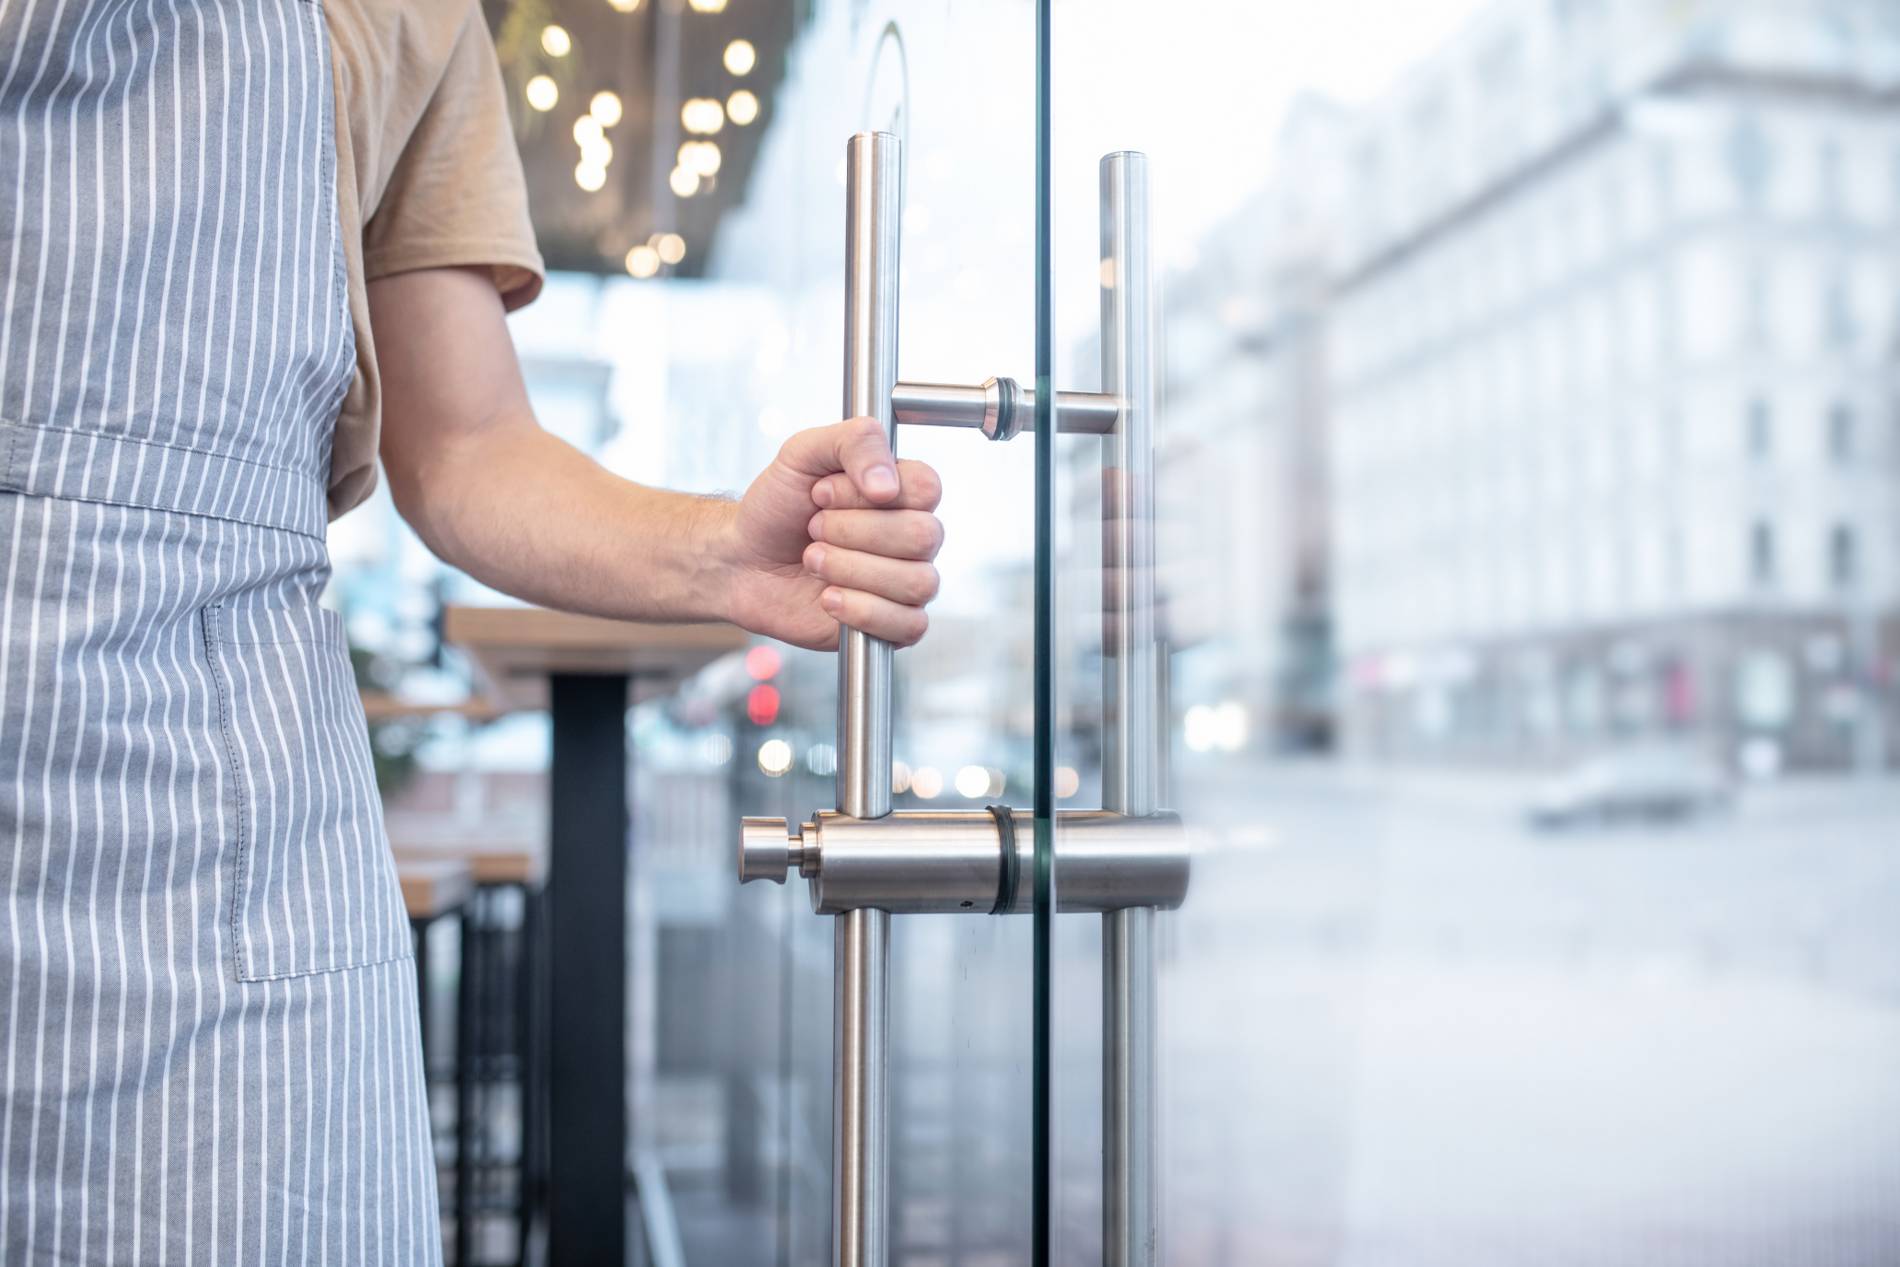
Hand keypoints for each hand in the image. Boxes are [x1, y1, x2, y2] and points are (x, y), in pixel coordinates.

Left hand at [723, 416, 943, 650]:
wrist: (743, 560)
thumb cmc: (777, 507)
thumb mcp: (803, 453)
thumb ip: (854, 442)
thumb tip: (888, 485)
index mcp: (902, 492)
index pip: (927, 489)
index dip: (867, 495)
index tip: (822, 494)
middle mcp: (912, 537)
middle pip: (923, 536)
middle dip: (852, 533)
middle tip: (812, 529)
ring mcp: (905, 581)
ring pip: (917, 582)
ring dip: (850, 570)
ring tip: (813, 561)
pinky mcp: (891, 623)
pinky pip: (909, 625)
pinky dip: (861, 610)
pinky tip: (828, 598)